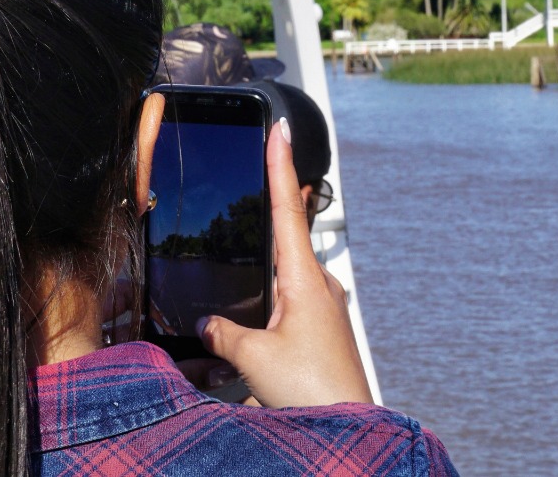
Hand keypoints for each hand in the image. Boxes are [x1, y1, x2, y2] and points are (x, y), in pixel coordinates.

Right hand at [197, 117, 372, 408]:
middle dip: (269, 210)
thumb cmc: (312, 391)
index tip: (282, 128)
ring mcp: (324, 310)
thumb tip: (209, 325)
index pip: (288, 207)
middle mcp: (319, 287)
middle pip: (287, 236)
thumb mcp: (253, 356)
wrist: (348, 429)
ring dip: (264, 273)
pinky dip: (268, 307)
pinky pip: (289, 308)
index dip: (280, 164)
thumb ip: (224, 333)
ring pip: (285, 278)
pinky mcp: (323, 334)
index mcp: (304, 278)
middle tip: (264, 169)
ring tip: (247, 266)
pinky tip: (252, 330)